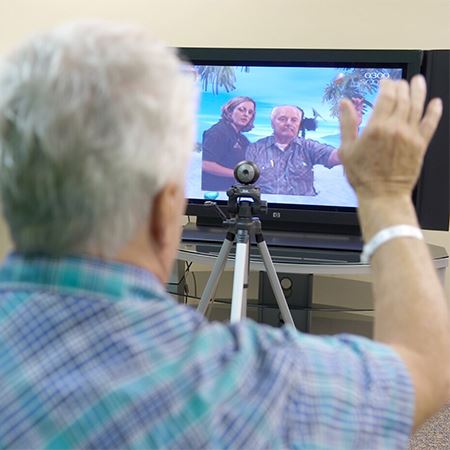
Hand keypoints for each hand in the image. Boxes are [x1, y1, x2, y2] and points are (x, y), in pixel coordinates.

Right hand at [338, 75, 442, 198]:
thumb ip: (347, 124)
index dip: (387, 85)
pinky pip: (430, 124)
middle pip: (403, 98)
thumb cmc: (363, 176)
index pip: (386, 97)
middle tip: (399, 83)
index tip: (385, 82)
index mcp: (376, 128)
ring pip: (418, 106)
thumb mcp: (346, 149)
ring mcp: (410, 136)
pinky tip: (435, 103)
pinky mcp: (421, 145)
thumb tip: (344, 104)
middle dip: (402, 86)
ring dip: (419, 91)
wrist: (383, 195)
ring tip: (418, 81)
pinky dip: (434, 111)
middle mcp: (395, 129)